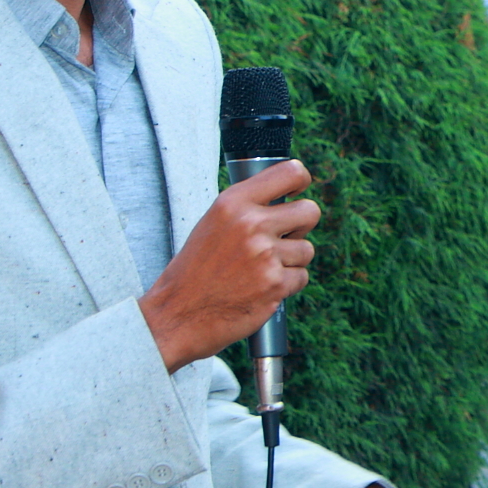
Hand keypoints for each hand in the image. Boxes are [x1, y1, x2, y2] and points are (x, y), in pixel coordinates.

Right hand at [138, 160, 317, 369]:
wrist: (178, 314)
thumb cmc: (195, 271)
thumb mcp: (213, 224)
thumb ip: (247, 208)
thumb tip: (286, 197)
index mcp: (233, 203)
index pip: (289, 172)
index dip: (301, 180)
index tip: (299, 190)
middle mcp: (251, 224)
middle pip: (310, 211)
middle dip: (301, 227)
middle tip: (282, 239)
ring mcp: (265, 255)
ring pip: (306, 249)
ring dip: (290, 261)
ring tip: (259, 270)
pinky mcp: (275, 284)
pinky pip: (301, 277)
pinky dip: (286, 285)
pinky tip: (260, 288)